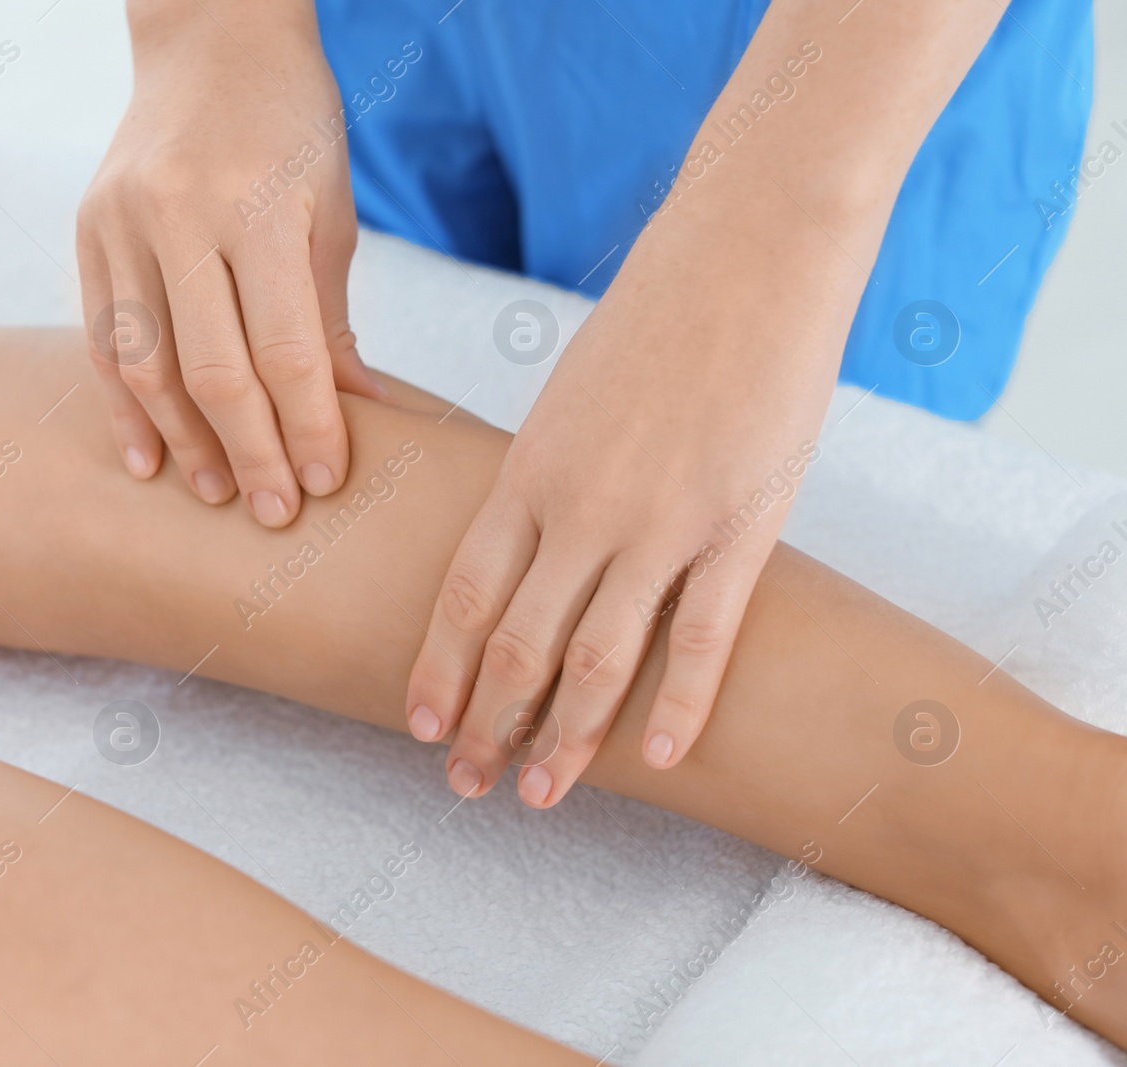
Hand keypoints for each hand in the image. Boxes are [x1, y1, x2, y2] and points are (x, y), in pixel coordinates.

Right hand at [77, 0, 382, 526]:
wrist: (209, 39)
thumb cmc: (292, 126)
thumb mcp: (329, 211)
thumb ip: (328, 318)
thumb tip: (349, 417)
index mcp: (257, 207)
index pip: (286, 350)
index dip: (308, 427)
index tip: (327, 481)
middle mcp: (180, 215)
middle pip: (213, 371)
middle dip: (251, 454)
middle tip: (277, 515)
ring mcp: (122, 222)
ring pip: (146, 364)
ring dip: (183, 443)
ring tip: (215, 495)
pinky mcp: (87, 231)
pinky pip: (100, 338)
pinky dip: (124, 406)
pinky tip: (147, 459)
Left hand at [404, 209, 844, 807]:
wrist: (749, 248)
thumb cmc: (654, 317)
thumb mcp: (569, 393)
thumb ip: (541, 472)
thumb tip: (517, 533)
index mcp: (530, 469)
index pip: (463, 595)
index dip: (439, 670)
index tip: (421, 726)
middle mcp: (583, 506)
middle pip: (518, 642)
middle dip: (486, 723)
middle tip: (466, 786)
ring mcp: (664, 520)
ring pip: (598, 657)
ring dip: (565, 737)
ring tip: (541, 795)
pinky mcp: (744, 523)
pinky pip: (703, 636)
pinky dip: (676, 704)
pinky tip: (655, 758)